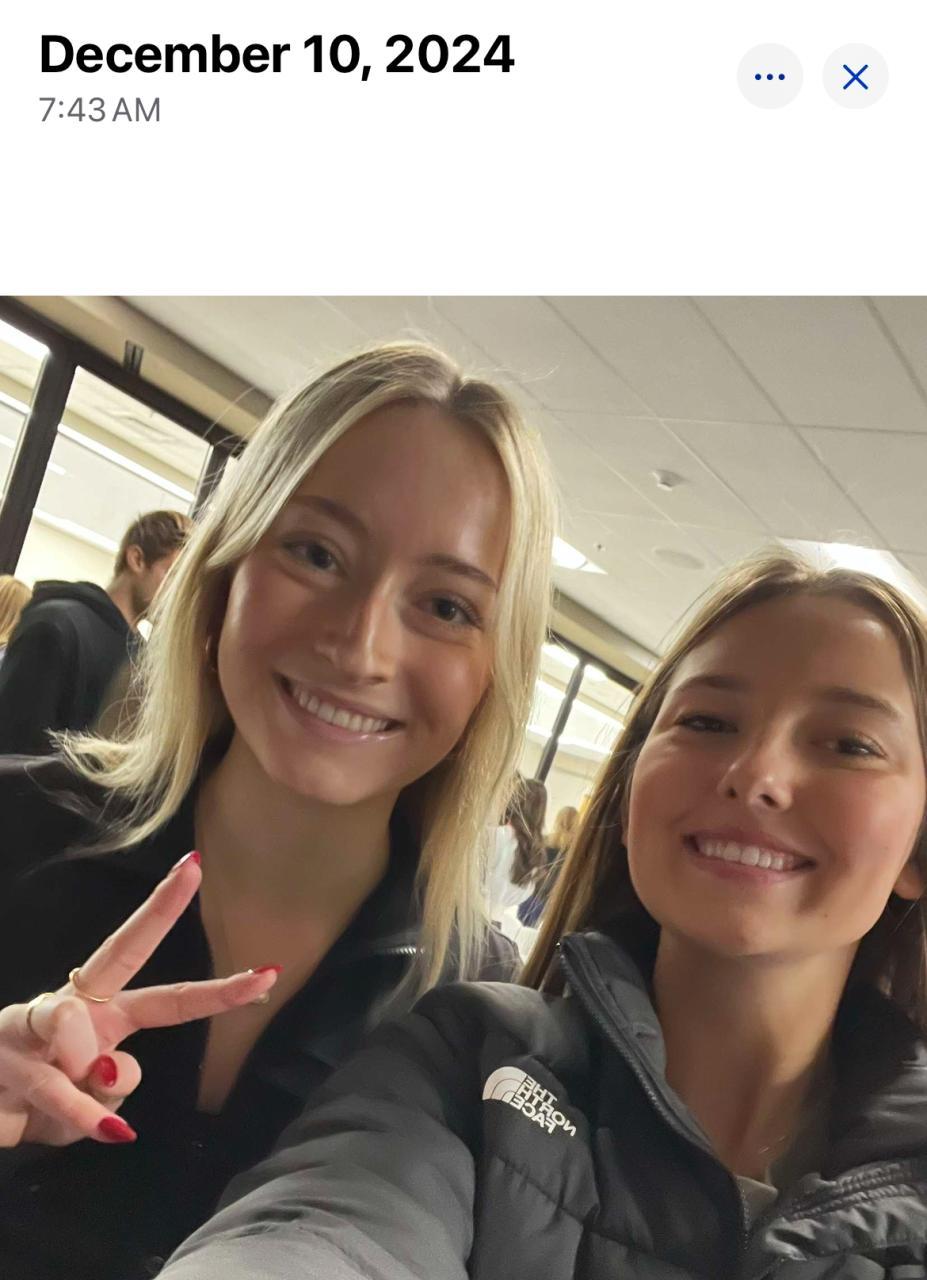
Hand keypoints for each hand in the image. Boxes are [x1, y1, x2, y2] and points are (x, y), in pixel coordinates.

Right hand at [0, 851, 278, 1146]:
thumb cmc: (38, 1105)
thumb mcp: (90, 1107)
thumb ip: (113, 1086)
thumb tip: (109, 1063)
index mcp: (106, 1016)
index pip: (169, 996)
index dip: (218, 989)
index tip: (269, 971)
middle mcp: (77, 1004)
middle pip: (125, 948)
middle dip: (161, 909)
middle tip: (193, 870)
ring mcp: (38, 1020)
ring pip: (87, 1037)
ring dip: (91, 1086)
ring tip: (71, 1105)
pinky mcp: (12, 1052)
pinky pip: (62, 1085)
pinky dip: (86, 1115)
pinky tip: (110, 1130)